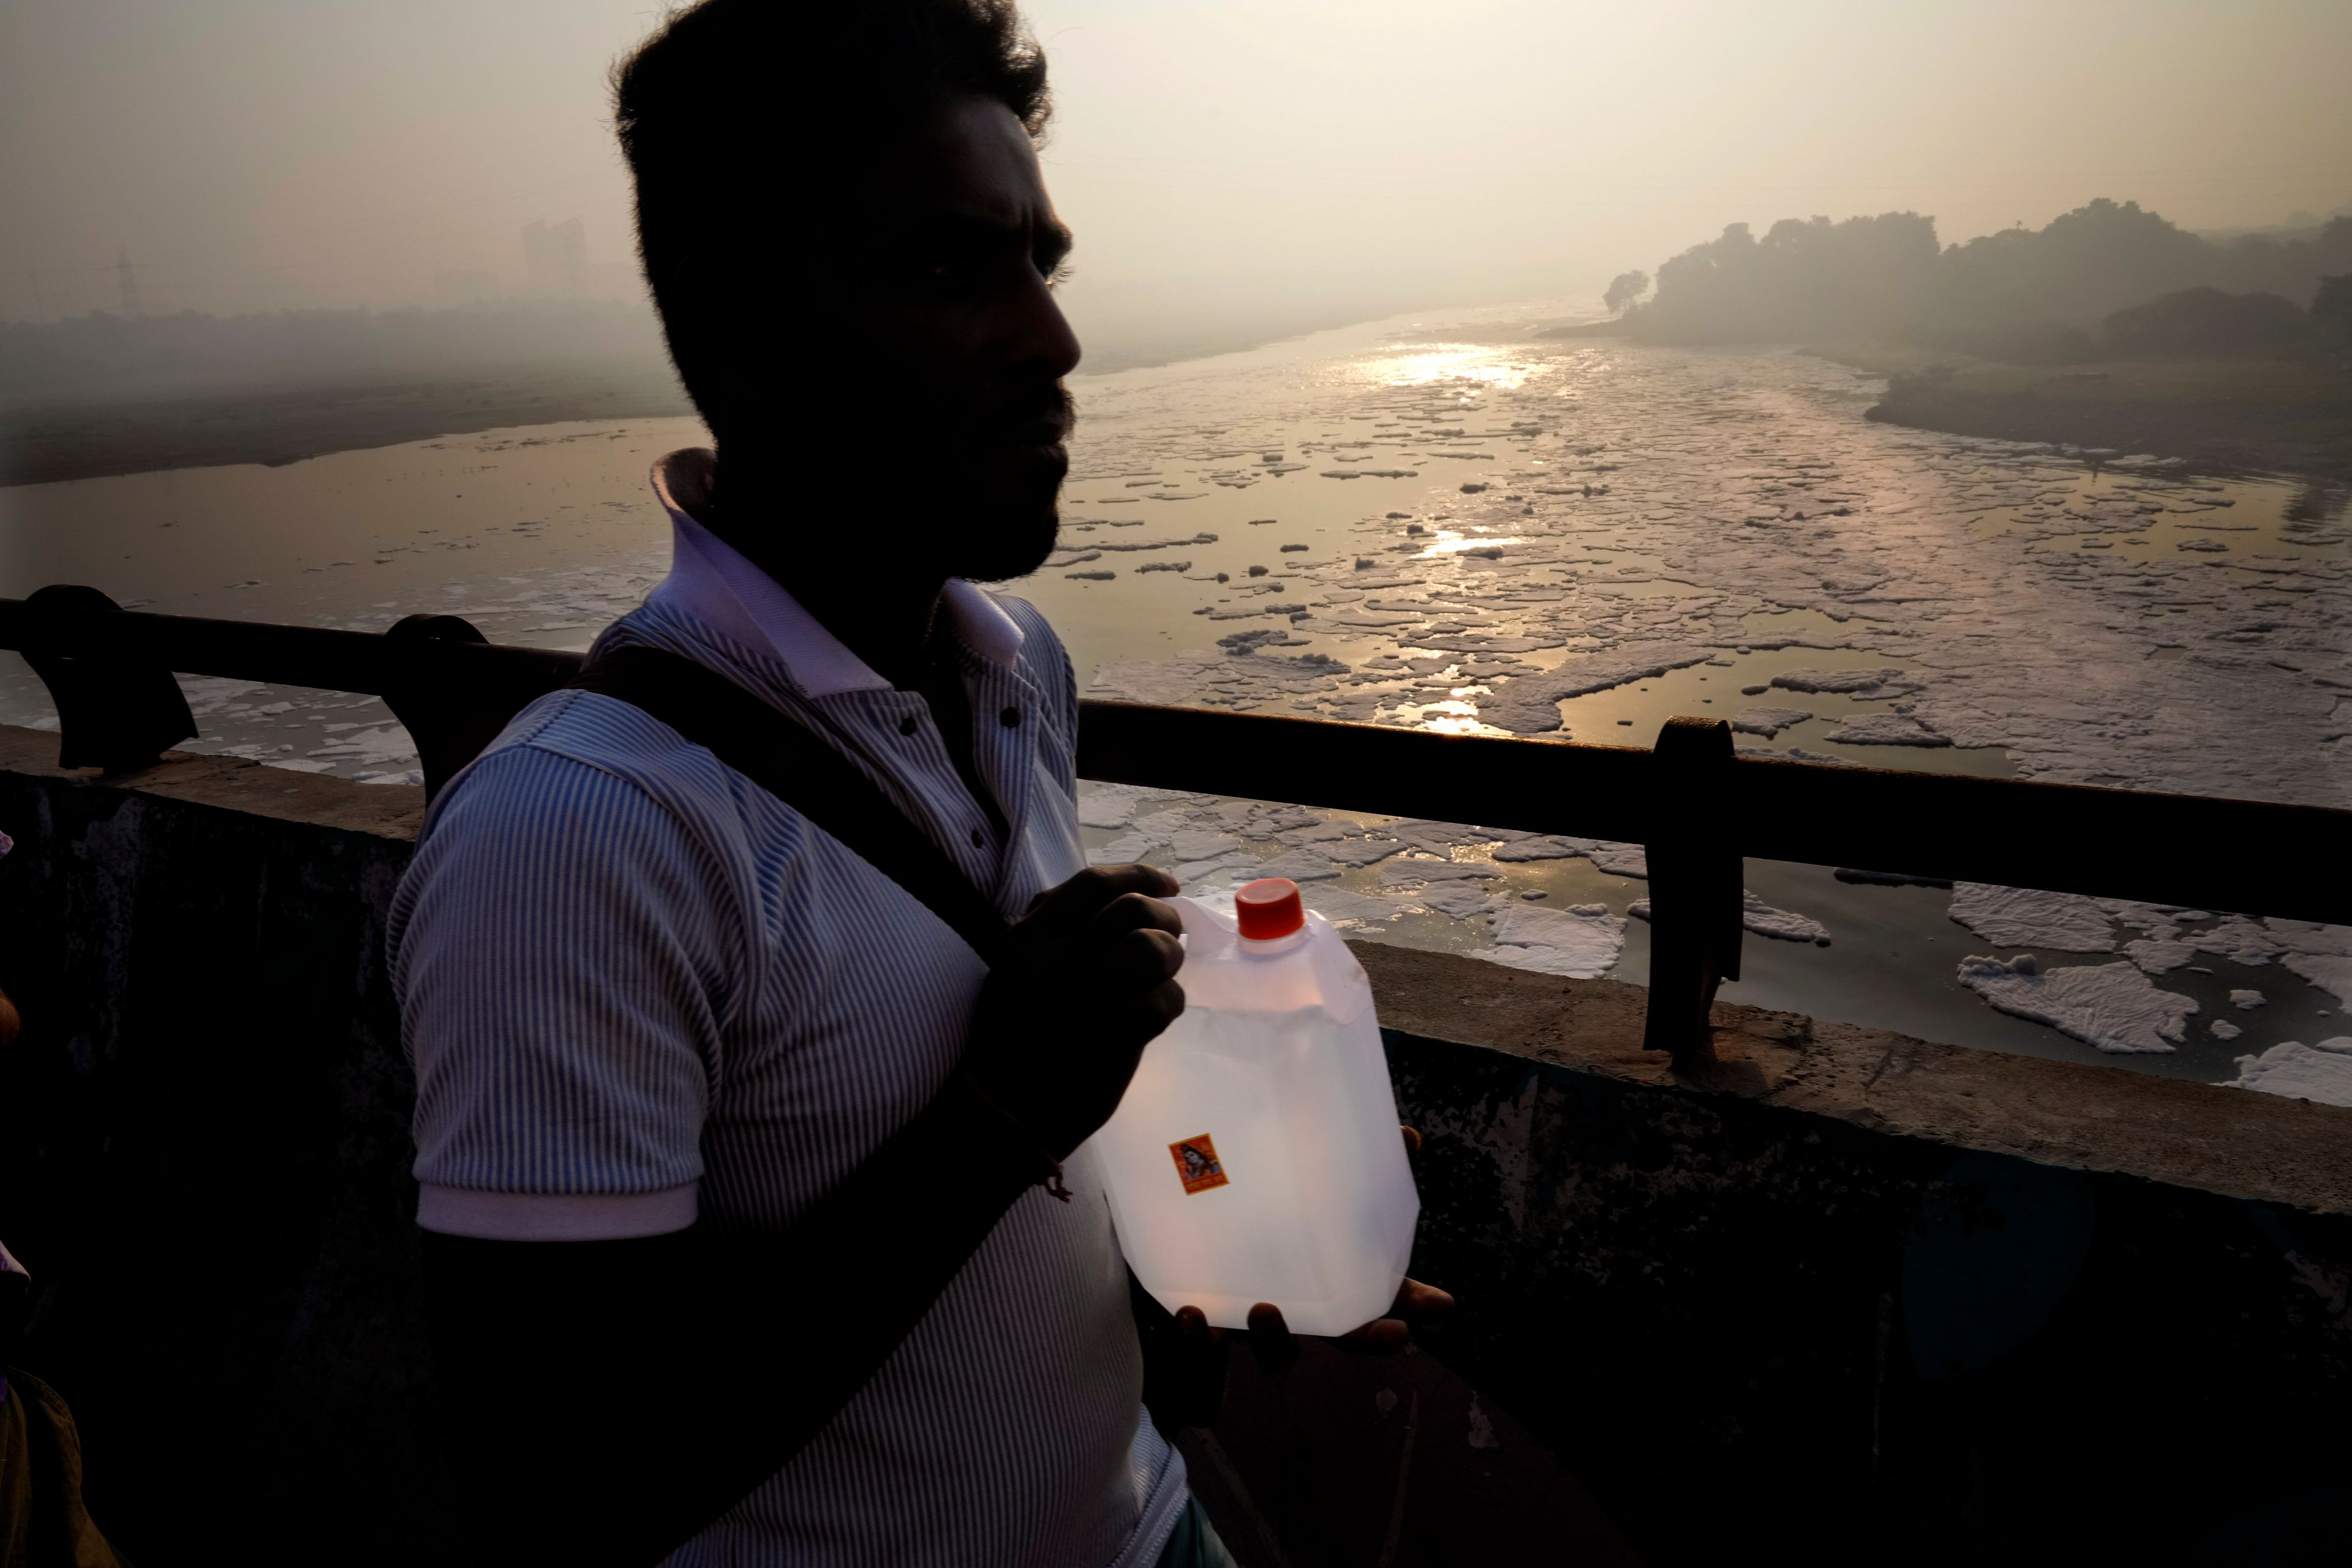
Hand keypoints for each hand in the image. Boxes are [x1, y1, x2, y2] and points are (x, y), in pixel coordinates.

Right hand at [963, 863, 1184, 1159]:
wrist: (1006, 1115)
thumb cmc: (1014, 1040)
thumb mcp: (1015, 970)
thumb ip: (1055, 932)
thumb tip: (1121, 898)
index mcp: (1027, 940)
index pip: (1093, 883)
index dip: (1140, 876)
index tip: (1167, 885)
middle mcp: (1055, 961)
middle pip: (1133, 909)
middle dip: (1166, 919)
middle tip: (1170, 938)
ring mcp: (1086, 998)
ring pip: (1153, 949)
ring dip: (1170, 960)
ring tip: (1160, 976)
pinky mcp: (1114, 1036)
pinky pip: (1165, 1000)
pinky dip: (1168, 1006)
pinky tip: (1153, 1019)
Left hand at [1143, 1128, 1454, 1425]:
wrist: (1135, 1239)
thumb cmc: (1216, 1196)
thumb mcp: (1267, 1167)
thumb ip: (1330, 1148)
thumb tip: (1403, 1134)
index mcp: (1310, 1267)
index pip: (1371, 1290)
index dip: (1408, 1301)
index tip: (1442, 1304)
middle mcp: (1285, 1298)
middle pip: (1339, 1335)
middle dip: (1368, 1338)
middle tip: (1394, 1335)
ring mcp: (1241, 1321)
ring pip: (1275, 1354)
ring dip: (1279, 1339)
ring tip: (1266, 1308)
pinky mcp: (1193, 1336)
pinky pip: (1200, 1365)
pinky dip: (1199, 1349)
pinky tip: (1195, 1318)